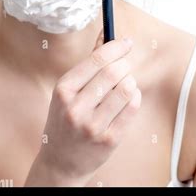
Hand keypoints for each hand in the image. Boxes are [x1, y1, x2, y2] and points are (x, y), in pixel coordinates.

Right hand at [26, 33, 141, 185]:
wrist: (60, 162)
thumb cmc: (65, 119)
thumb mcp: (68, 90)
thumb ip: (89, 62)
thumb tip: (107, 33)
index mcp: (63, 90)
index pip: (96, 60)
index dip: (116, 47)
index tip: (127, 42)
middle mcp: (76, 108)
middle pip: (114, 72)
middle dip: (125, 64)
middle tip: (125, 65)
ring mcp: (93, 126)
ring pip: (126, 88)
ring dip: (130, 81)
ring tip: (123, 85)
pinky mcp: (109, 139)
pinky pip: (133, 107)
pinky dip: (135, 97)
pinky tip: (127, 99)